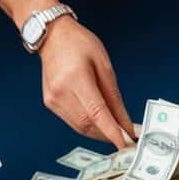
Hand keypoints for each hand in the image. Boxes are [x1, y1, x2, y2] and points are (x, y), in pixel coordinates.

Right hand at [38, 17, 133, 148]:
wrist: (53, 36)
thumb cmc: (79, 44)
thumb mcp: (104, 65)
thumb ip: (114, 97)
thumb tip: (124, 122)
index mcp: (75, 78)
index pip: (97, 112)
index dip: (112, 131)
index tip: (126, 143)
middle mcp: (60, 92)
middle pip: (88, 124)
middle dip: (110, 135)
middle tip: (128, 139)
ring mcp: (52, 100)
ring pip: (81, 127)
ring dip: (100, 133)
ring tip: (117, 132)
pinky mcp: (50, 104)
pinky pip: (73, 122)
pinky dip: (89, 125)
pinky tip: (101, 123)